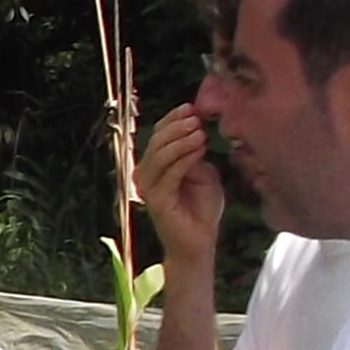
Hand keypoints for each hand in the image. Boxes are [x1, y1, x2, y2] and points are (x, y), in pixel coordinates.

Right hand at [139, 103, 225, 273]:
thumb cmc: (201, 209)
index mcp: (155, 166)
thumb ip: (195, 154)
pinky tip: (200, 149)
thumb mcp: (202, 173)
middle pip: (156, 142)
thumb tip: (195, 131)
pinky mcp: (156, 200)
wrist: (199, 242)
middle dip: (177, 127)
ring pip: (160, 155)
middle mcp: (146, 175)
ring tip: (200, 132)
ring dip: (181, 140)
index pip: (158, 135)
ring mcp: (149, 188)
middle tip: (196, 118)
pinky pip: (170, 173)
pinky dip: (185, 158)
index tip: (191, 107)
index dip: (172, 119)